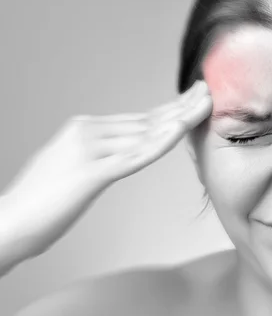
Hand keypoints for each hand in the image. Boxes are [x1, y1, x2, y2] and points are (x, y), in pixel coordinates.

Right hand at [0, 81, 211, 266]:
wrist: (6, 224)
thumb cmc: (40, 202)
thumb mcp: (74, 168)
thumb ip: (100, 155)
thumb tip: (124, 153)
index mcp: (85, 128)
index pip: (139, 118)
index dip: (170, 109)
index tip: (193, 100)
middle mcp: (88, 131)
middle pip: (147, 119)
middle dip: (182, 106)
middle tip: (208, 91)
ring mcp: (89, 149)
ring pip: (146, 133)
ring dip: (180, 118)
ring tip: (206, 105)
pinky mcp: (90, 172)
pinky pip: (134, 156)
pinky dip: (161, 142)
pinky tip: (181, 130)